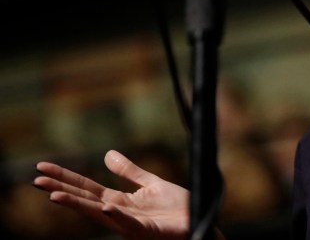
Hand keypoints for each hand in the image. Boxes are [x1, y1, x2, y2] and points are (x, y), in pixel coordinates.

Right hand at [34, 150, 191, 239]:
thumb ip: (129, 172)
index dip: (66, 177)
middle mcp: (119, 213)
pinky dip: (116, 215)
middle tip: (36, 180)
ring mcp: (130, 223)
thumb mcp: (151, 183)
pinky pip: (128, 222)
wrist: (199, 220)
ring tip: (55, 195)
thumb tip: (107, 153)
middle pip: (85, 199)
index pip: (87, 187)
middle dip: (61, 189)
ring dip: (77, 204)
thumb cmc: (176, 208)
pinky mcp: (146, 230)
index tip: (43, 167)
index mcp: (120, 201)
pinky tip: (104, 207)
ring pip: (99, 213)